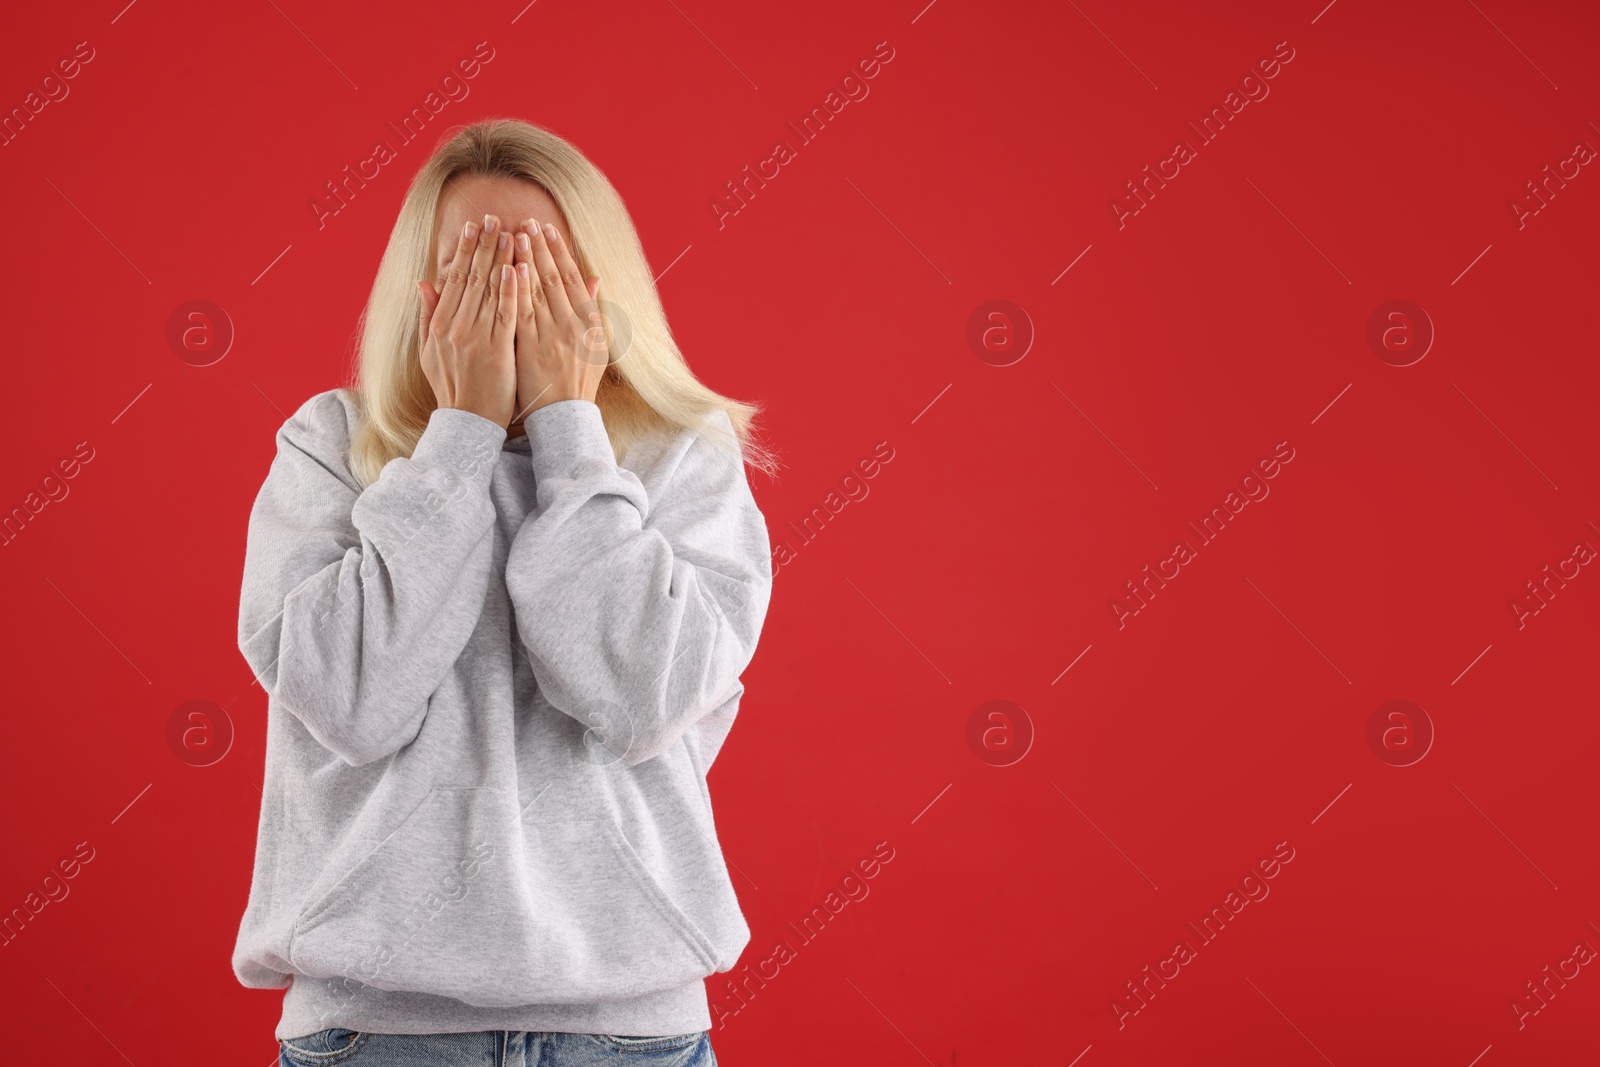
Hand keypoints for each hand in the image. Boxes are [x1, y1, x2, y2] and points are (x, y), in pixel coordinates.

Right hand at [417, 215, 518, 428]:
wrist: (468, 423)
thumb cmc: (453, 388)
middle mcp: (455, 327)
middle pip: (472, 277)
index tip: (473, 227)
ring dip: (500, 258)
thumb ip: (427, 315)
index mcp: (440, 324)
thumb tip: (423, 282)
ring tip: (511, 233)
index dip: (465, 250)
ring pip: (489, 290)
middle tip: (494, 218)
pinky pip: (504, 314)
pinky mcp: (497, 351)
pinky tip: (516, 268)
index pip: (454, 278)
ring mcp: (476, 338)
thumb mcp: (429, 351)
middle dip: (484, 245)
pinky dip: (510, 290)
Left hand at [508, 219, 606, 424]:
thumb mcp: (596, 345)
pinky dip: (518, 289)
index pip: (572, 278)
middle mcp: (572, 324)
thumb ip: (594, 311)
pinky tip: (512, 268)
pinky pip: (523, 313)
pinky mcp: (532, 348)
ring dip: (526, 259)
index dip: (559, 251)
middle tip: (527, 221)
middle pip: (553, 277)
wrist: (565, 416)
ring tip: (515, 234)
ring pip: (538, 290)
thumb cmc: (579, 381)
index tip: (548, 229)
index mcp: (588, 321)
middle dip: (539, 247)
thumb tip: (595, 280)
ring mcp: (552, 335)